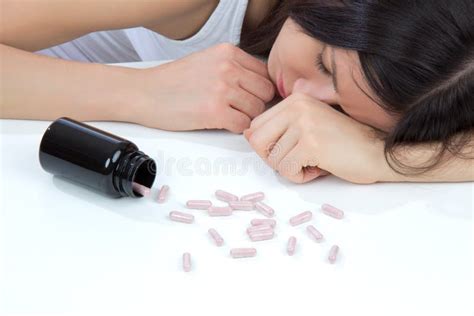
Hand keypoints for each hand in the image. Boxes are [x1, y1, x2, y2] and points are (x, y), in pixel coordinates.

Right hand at [133, 43, 274, 132]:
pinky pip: (243, 125)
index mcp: (228, 52)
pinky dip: (235, 128)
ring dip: (245, 117)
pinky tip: (221, 123)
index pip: (264, 73)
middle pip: (265, 92)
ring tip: (226, 115)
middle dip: (255, 104)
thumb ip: (233, 68)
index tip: (250, 97)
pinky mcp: (215, 112)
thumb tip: (259, 86)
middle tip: (239, 109)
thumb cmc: (172, 81)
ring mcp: (222, 89)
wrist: (144, 93)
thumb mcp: (206, 61)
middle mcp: (228, 68)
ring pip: (257, 110)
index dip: (259, 89)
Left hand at [244, 80, 387, 183]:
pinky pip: (286, 170)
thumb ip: (280, 125)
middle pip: (256, 141)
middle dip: (273, 158)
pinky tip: (320, 168)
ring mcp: (304, 123)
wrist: (378, 151)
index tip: (290, 150)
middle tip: (297, 159)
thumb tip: (246, 133)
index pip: (255, 126)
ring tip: (315, 162)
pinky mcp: (311, 144)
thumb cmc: (344, 143)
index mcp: (295, 99)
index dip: (267, 146)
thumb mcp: (309, 125)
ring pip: (273, 159)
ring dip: (292, 169)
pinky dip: (300, 177)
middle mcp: (297, 106)